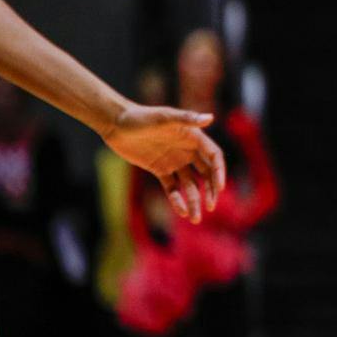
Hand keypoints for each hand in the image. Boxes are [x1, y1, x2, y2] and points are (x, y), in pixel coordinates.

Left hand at [105, 106, 225, 222]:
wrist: (116, 124)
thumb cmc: (140, 117)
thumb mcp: (164, 118)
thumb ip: (186, 118)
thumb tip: (211, 118)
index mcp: (193, 137)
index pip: (214, 157)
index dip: (219, 172)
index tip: (220, 188)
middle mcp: (187, 151)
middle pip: (206, 174)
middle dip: (211, 191)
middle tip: (210, 207)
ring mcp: (174, 161)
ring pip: (190, 185)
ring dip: (195, 201)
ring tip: (195, 219)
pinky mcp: (160, 170)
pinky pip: (172, 188)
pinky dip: (177, 200)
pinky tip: (181, 212)